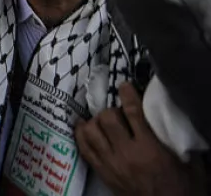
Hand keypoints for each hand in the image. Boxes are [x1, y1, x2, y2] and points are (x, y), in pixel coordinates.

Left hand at [76, 82, 207, 195]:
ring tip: (100, 120)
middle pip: (107, 119)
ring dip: (94, 122)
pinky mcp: (103, 173)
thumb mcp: (190, 165)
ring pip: (91, 132)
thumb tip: (177, 121)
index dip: (127, 95)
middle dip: (110, 110)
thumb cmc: (181, 188)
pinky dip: (81, 136)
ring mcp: (111, 164)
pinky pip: (84, 150)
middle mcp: (127, 154)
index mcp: (150, 149)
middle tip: (116, 111)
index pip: (133, 113)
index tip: (124, 86)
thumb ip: (181, 142)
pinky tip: (83, 128)